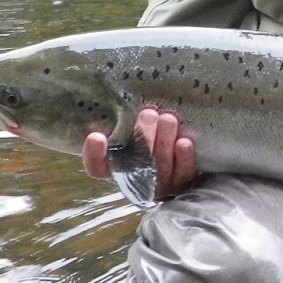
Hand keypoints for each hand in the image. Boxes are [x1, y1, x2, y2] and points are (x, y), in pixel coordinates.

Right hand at [81, 107, 198, 200]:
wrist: (188, 151)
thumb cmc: (152, 133)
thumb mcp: (134, 126)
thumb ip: (124, 121)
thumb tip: (109, 97)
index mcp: (116, 167)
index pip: (98, 167)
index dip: (94, 155)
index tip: (96, 137)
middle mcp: (136, 180)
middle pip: (135, 166)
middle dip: (142, 139)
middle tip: (148, 114)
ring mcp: (160, 186)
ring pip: (160, 170)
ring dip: (163, 144)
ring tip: (168, 119)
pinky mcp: (184, 184)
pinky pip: (183, 176)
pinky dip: (184, 160)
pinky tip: (184, 142)